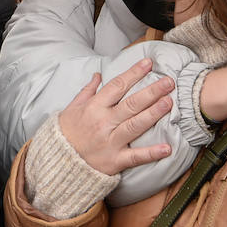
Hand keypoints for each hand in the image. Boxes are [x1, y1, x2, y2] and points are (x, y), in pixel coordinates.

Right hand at [57, 58, 174, 175]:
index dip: (134, 73)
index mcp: (93, 107)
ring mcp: (110, 142)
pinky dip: (151, 153)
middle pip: (131, 104)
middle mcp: (103, 123)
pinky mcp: (114, 161)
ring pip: (135, 125)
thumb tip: (98, 75)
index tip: (148, 63)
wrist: (57, 162)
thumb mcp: (72, 108)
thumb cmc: (66, 133)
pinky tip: (167, 148)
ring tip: (169, 102)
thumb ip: (87, 91)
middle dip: (152, 91)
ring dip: (153, 113)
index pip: (117, 86)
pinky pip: (135, 157)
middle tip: (169, 82)